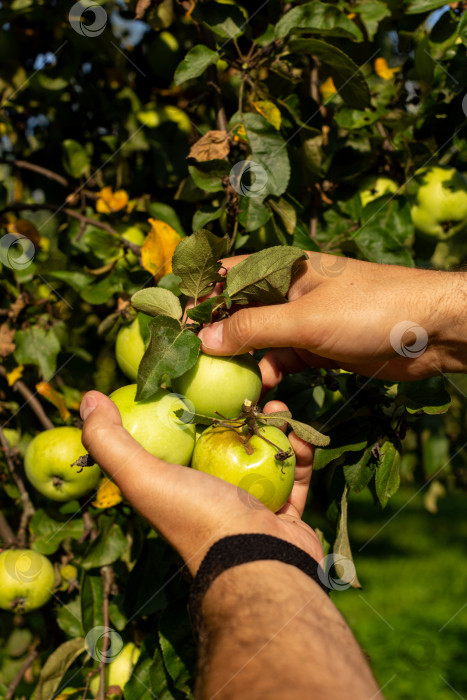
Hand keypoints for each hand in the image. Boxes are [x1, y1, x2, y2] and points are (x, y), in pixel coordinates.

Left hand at [80, 392, 322, 574]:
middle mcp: (212, 494)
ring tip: (278, 407)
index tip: (202, 375)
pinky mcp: (286, 510)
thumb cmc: (198, 517)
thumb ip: (110, 441)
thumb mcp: (142, 477)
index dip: (188, 406)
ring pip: (264, 453)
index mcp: (177, 487)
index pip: (180, 438)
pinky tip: (298, 432)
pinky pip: (294, 472)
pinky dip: (298, 451)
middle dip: (239, 412)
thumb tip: (88, 397)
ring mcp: (251, 504)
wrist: (258, 564)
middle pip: (226, 442)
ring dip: (273, 427)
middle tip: (251, 388)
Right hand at [198, 252, 466, 387]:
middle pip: (236, 312)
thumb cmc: (370, 309)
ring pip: (257, 340)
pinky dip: (271, 374)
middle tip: (187, 364)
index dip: (194, 294)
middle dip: (214, 336)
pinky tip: (265, 389)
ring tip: (225, 385)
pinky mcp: (317, 348)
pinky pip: (282, 360)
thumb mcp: (305, 318)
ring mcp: (301, 321)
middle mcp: (286, 291)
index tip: (166, 322)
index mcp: (281, 268)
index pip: (224, 275)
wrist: (434, 331)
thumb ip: (253, 328)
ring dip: (243, 361)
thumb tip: (202, 339)